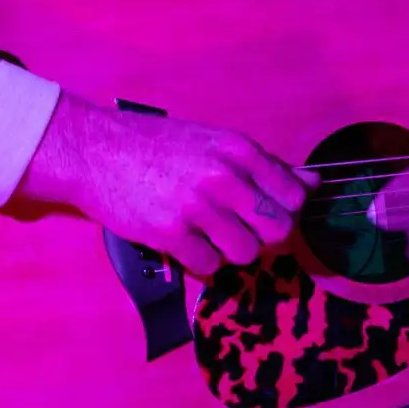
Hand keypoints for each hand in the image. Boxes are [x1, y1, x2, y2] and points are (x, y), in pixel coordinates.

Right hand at [17, 89, 318, 276]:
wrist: (96, 151)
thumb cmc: (159, 145)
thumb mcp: (216, 142)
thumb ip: (264, 165)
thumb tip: (313, 183)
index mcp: (240, 150)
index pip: (294, 196)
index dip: (285, 211)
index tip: (267, 213)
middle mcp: (223, 177)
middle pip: (278, 229)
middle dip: (264, 235)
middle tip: (240, 228)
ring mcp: (196, 207)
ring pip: (246, 252)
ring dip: (231, 250)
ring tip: (209, 234)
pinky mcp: (168, 233)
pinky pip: (207, 265)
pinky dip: (200, 260)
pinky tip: (185, 241)